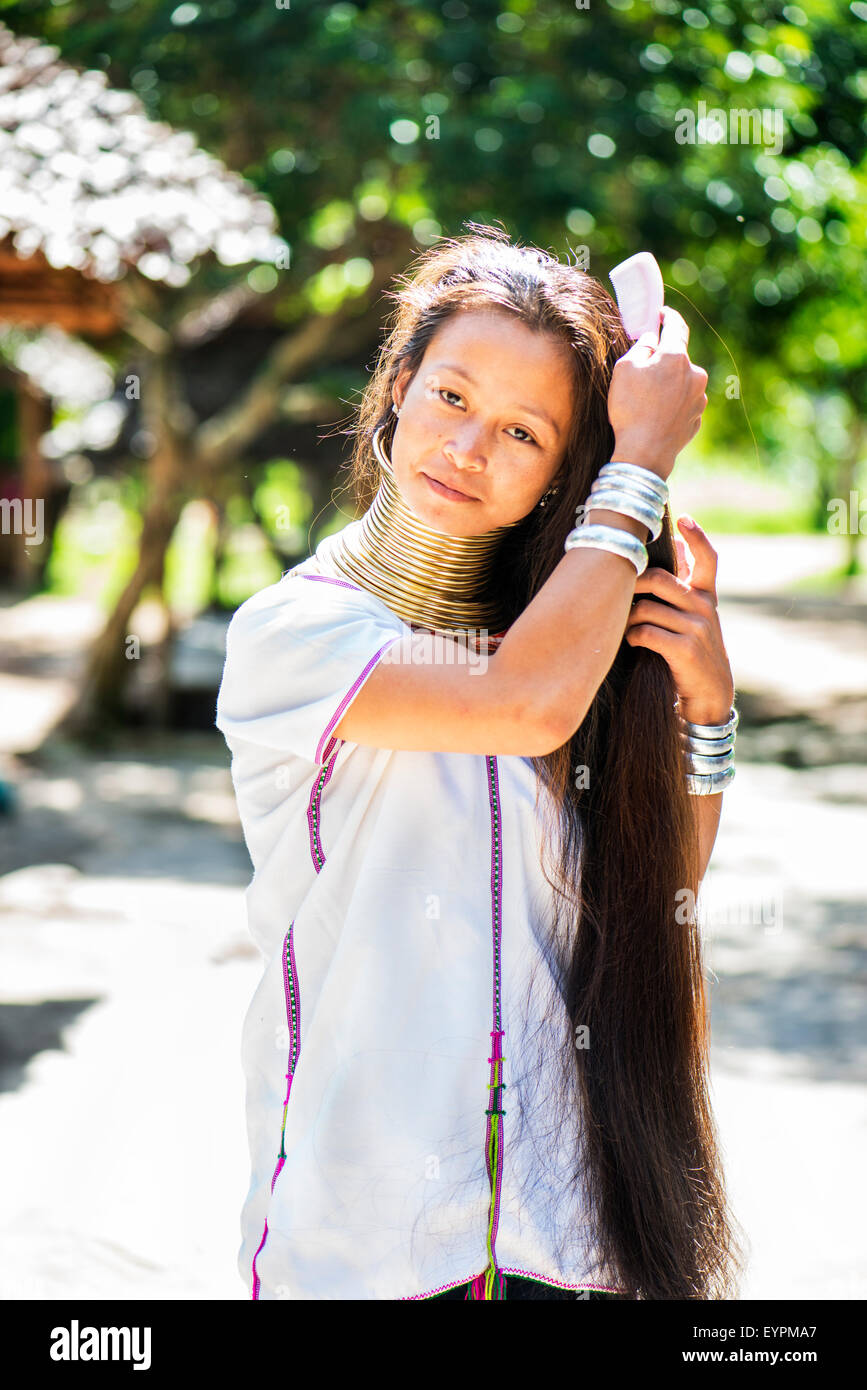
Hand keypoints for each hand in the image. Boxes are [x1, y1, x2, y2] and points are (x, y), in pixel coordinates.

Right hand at [607, 306, 708, 481]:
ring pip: (682, 382)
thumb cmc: (630, 409)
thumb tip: (651, 340)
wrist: (644, 453)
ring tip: (647, 402)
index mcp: (676, 356)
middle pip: (678, 358)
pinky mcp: (697, 418)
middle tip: (642, 372)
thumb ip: (640, 347)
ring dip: (668, 384)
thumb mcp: (624, 369)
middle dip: (663, 361)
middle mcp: (695, 373)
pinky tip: (656, 416)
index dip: (667, 316)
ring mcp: (699, 398)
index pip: (676, 326)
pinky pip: (684, 403)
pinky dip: (672, 404)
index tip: (662, 313)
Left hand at [623, 515, 733, 724]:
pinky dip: (632, 636)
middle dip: (633, 583)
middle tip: (618, 590)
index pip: (708, 559)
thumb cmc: (691, 651)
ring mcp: (697, 628)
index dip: (697, 537)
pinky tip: (633, 642)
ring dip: (628, 617)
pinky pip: (645, 632)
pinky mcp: (686, 649)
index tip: (683, 519)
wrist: (708, 694)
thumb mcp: (695, 618)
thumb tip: (674, 547)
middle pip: (660, 579)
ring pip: (647, 607)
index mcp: (707, 596)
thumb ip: (684, 588)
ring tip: (624, 626)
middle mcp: (705, 608)